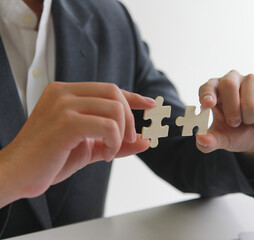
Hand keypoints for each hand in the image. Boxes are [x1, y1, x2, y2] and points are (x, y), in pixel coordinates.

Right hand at [0, 82, 154, 206]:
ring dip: (121, 134)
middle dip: (130, 118)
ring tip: (110, 152)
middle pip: (115, 93)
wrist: (18, 175)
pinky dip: (114, 142)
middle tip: (129, 139)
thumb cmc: (50, 160)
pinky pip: (107, 126)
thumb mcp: (89, 147)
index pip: (109, 89)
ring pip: (114, 109)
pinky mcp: (65, 122)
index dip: (133, 97)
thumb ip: (116, 142)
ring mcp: (63, 105)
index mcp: (66, 93)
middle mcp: (64, 93)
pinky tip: (104, 156)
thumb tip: (145, 140)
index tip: (150, 104)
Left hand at [196, 70, 253, 153]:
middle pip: (228, 85)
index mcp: (214, 89)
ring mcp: (251, 80)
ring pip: (249, 101)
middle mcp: (231, 79)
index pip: (207, 86)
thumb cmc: (236, 133)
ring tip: (249, 119)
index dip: (207, 94)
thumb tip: (200, 139)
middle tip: (234, 123)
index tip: (208, 104)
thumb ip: (209, 142)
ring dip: (249, 118)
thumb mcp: (222, 139)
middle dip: (231, 110)